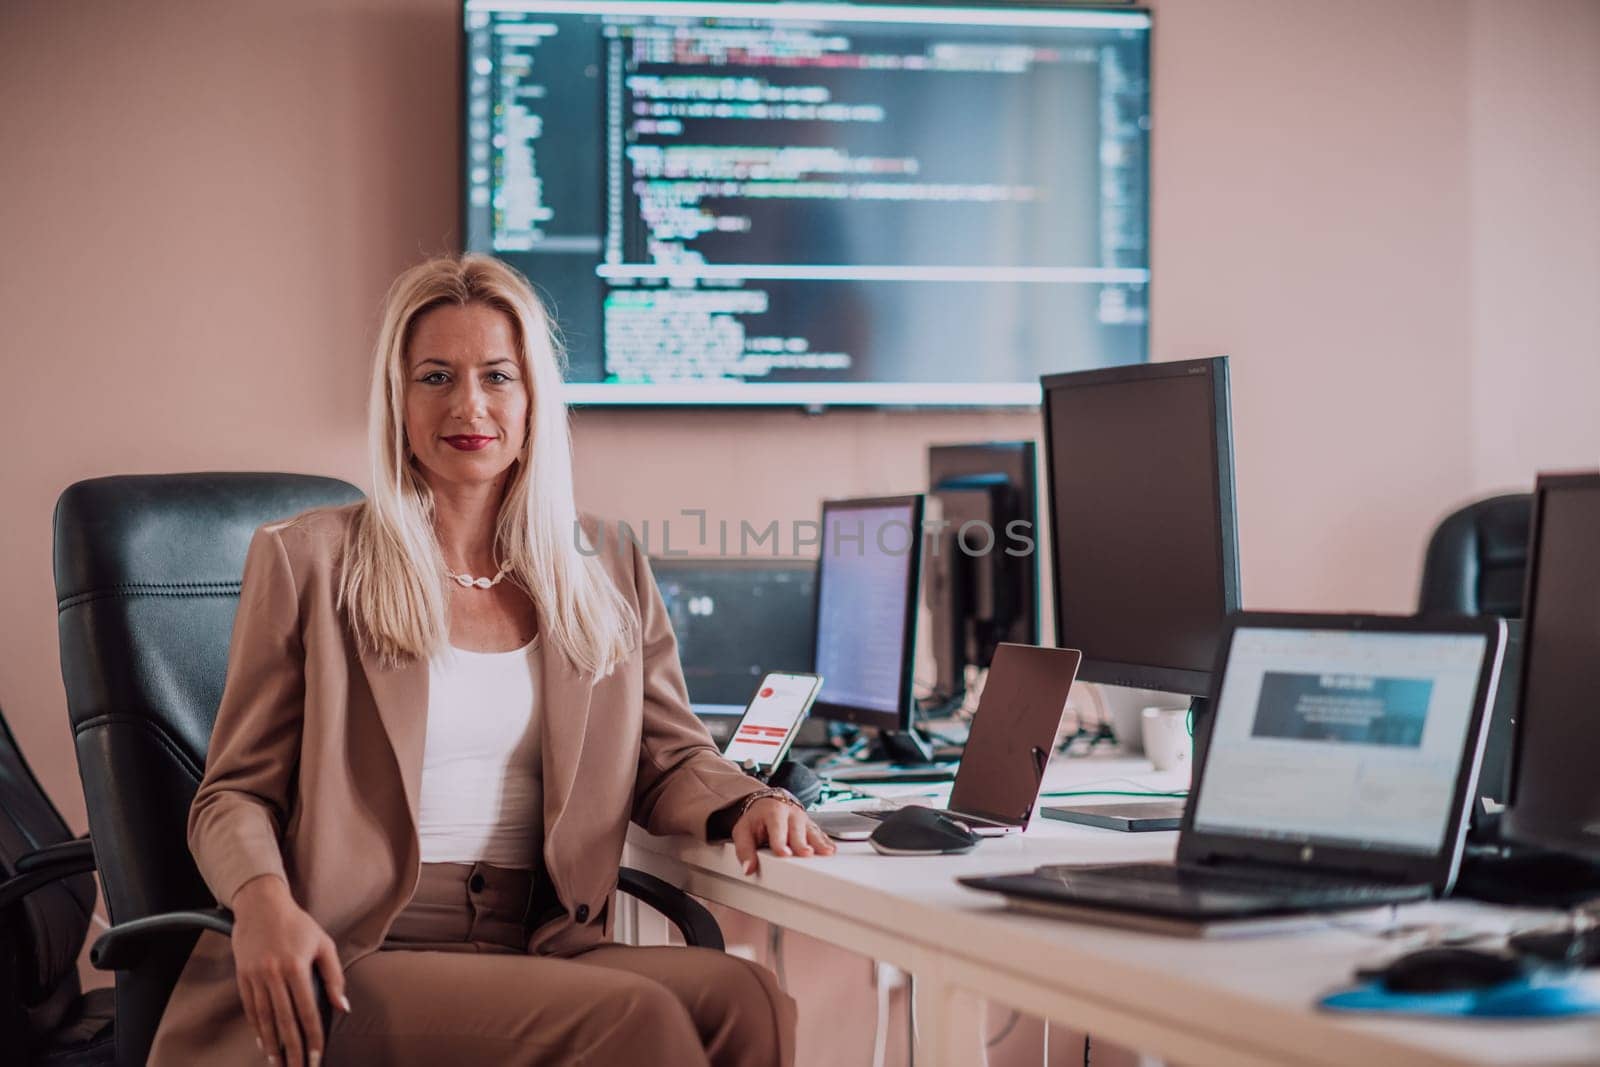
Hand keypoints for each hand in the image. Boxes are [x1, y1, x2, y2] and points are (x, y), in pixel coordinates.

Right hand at [230, 874, 349, 1065]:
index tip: (317, 1057)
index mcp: (296, 967)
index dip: (313, 1037)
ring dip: (272, 1044)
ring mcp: (255, 977)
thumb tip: (342, 1007)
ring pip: (265, 1019)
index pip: (307, 1011)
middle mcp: (274, 975)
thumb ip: (334, 976)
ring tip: (279, 1063)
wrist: (261, 905)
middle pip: (284, 1021)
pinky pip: (250, 1008)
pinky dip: (257, 1028)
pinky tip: (264, 1042)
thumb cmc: (298, 924)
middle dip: (293, 1050)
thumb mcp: (323, 944)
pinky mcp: (242, 977)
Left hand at [731, 796, 835, 875]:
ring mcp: (803, 818)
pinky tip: (831, 849)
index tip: (783, 853)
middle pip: (797, 829)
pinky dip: (825, 841)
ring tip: (826, 852)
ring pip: (812, 830)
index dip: (780, 841)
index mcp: (772, 811)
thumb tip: (748, 868)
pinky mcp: (810, 825)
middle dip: (801, 842)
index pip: (776, 827)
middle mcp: (790, 813)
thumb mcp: (743, 832)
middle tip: (806, 853)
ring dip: (819, 841)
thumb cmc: (755, 820)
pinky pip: (819, 832)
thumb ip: (744, 851)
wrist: (767, 804)